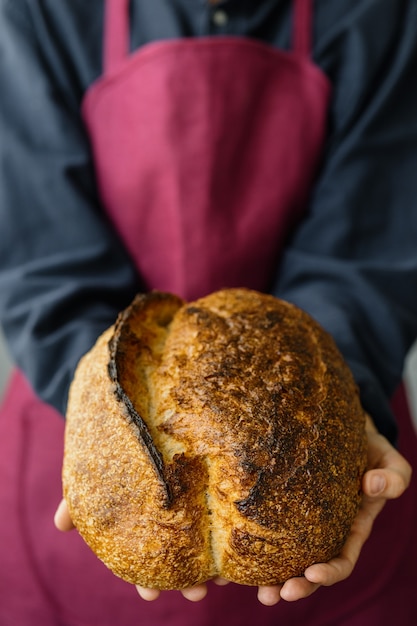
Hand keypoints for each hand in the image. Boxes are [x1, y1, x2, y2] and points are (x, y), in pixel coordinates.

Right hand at [55, 415, 411, 605]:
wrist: (254, 351)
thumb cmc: (203, 401)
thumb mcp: (158, 437)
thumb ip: (122, 474)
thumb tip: (62, 524)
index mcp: (244, 502)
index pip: (233, 553)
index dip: (215, 579)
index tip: (196, 595)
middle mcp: (286, 494)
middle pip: (294, 554)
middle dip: (287, 580)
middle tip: (275, 594)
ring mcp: (324, 474)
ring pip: (344, 531)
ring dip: (334, 559)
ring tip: (311, 571)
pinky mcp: (357, 444)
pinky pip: (386, 470)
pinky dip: (384, 480)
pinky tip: (370, 481)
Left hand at [255, 414, 411, 605]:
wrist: (344, 432)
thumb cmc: (369, 448)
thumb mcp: (388, 460)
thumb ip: (393, 477)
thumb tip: (372, 485)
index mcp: (351, 528)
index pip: (341, 560)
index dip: (329, 572)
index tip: (313, 574)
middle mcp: (324, 531)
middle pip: (309, 568)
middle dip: (294, 585)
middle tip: (274, 595)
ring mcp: (300, 521)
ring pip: (285, 556)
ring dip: (270, 577)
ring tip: (258, 591)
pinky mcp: (279, 504)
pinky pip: (265, 526)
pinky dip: (252, 544)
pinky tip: (234, 554)